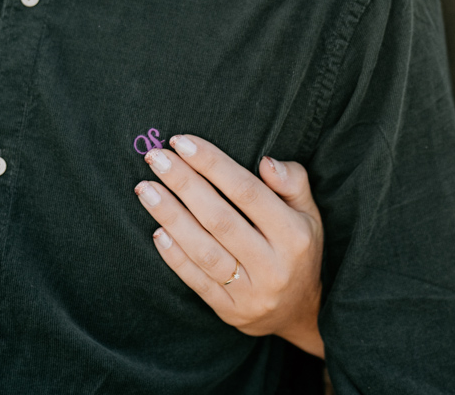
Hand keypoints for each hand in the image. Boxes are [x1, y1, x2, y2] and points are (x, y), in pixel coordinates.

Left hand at [135, 135, 324, 356]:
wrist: (300, 311)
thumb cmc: (299, 248)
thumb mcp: (309, 212)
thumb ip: (293, 182)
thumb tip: (266, 161)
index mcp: (294, 235)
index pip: (248, 192)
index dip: (213, 164)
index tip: (183, 142)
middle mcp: (272, 265)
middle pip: (219, 219)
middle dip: (184, 184)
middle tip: (156, 158)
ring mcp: (250, 292)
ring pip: (203, 251)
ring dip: (170, 216)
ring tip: (145, 189)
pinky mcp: (229, 311)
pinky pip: (195, 281)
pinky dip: (174, 255)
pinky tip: (156, 229)